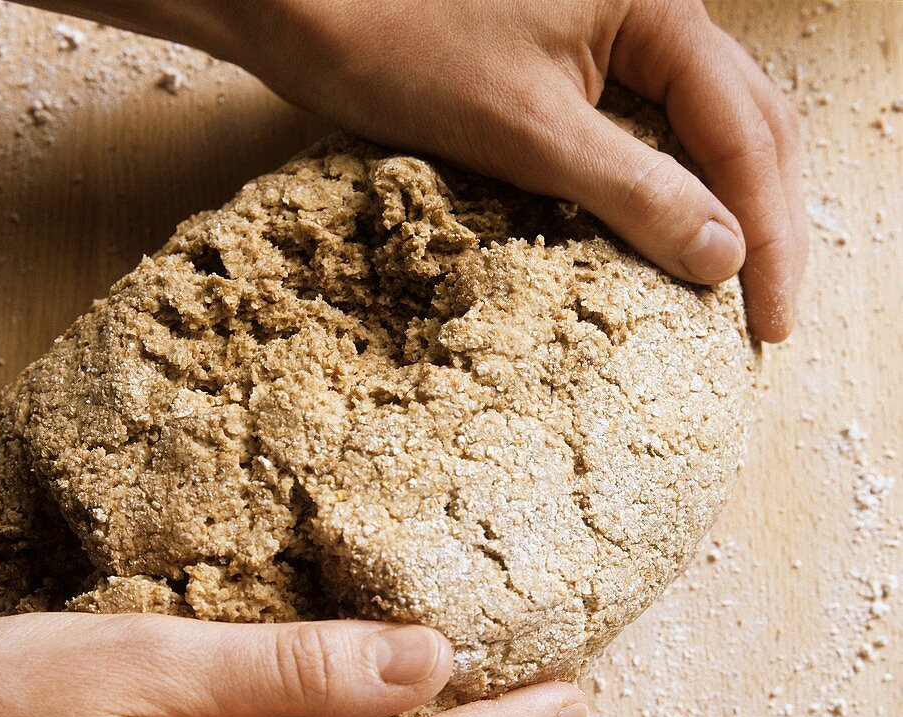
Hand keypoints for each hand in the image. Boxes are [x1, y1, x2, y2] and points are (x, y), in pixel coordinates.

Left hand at [223, 0, 806, 341]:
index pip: (749, 133)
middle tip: (765, 316)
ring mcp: (616, 39)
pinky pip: (649, 134)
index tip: (770, 321)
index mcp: (659, 8)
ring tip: (735, 292)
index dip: (770, 234)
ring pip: (704, 131)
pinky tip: (668, 243)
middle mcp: (654, 13)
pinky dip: (667, 193)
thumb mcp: (528, 132)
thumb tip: (722, 257)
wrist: (311, 14)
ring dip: (725, 210)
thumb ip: (633, 189)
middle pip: (747, 126)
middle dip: (764, 222)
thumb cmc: (402, 50)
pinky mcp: (574, 68)